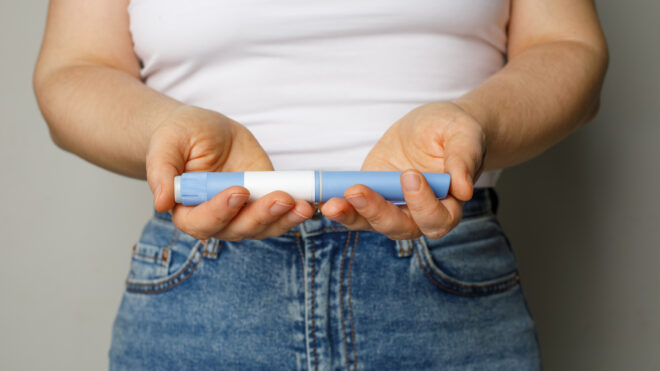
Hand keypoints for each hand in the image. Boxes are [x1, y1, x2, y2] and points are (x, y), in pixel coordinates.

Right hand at [146, 105, 313, 240]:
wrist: (204, 131)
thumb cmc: (180, 136)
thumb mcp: (167, 143)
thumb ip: (161, 171)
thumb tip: (160, 202)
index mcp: (186, 210)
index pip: (201, 221)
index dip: (220, 210)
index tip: (238, 191)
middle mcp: (216, 219)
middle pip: (238, 229)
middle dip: (261, 216)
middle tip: (281, 198)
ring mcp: (242, 213)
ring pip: (263, 227)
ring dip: (284, 219)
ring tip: (302, 205)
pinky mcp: (263, 202)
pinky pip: (280, 215)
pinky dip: (294, 212)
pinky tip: (308, 203)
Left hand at [319, 102, 485, 239]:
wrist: (434, 127)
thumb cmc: (454, 131)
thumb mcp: (464, 135)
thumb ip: (463, 159)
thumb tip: (463, 189)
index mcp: (448, 205)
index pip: (437, 217)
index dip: (423, 203)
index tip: (410, 176)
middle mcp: (419, 215)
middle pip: (400, 227)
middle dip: (377, 212)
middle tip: (358, 192)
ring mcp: (393, 208)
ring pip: (372, 223)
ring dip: (351, 215)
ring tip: (332, 204)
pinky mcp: (371, 198)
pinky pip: (354, 210)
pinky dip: (339, 206)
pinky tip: (323, 199)